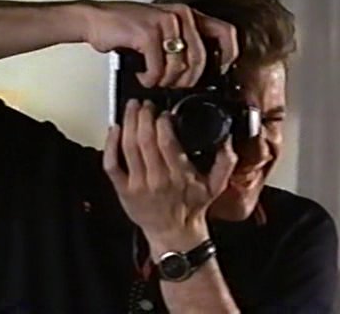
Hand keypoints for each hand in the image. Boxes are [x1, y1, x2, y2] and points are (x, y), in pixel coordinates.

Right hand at [81, 0, 237, 87]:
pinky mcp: (148, 33)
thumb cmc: (128, 28)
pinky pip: (158, 69)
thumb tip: (202, 71)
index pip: (226, 33)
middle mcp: (182, 15)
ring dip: (165, 81)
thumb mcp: (163, 31)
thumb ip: (184, 43)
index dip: (229, 56)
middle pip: (201, 59)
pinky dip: (149, 79)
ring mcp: (166, 22)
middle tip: (173, 85)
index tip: (219, 72)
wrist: (95, 19)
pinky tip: (142, 76)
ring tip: (154, 79)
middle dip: (188, 80)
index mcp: (189, 14)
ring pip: (180, 67)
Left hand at [102, 99, 237, 243]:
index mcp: (179, 175)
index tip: (164, 112)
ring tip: (131, 108)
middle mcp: (157, 179)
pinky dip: (110, 144)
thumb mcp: (216, 186)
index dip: (163, 122)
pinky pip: (112, 164)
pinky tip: (114, 129)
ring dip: (128, 122)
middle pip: (145, 140)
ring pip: (128, 147)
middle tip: (145, 104)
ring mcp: (138, 185)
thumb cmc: (192, 208)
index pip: (167, 142)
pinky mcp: (123, 190)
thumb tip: (228, 140)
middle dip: (143, 116)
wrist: (174, 234)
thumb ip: (225, 162)